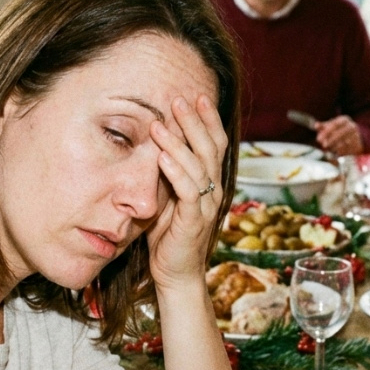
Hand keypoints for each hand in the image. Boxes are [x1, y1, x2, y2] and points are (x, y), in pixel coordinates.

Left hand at [146, 95, 228, 291]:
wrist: (174, 273)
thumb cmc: (168, 234)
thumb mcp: (167, 196)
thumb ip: (167, 172)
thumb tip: (154, 142)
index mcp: (210, 182)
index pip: (215, 143)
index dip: (208, 119)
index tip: (196, 96)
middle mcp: (213, 190)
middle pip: (210, 148)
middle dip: (194, 121)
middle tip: (179, 99)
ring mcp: (205, 206)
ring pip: (198, 166)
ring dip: (178, 142)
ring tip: (160, 123)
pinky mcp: (193, 221)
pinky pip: (188, 191)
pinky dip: (176, 171)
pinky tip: (162, 156)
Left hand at [316, 115, 362, 155]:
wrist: (357, 136)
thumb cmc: (340, 130)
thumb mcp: (332, 126)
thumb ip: (323, 126)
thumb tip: (316, 125)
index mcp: (344, 120)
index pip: (334, 125)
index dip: (326, 132)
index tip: (318, 139)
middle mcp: (351, 126)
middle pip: (340, 134)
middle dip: (330, 140)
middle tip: (323, 145)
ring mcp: (355, 136)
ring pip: (344, 142)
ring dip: (334, 147)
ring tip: (328, 149)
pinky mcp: (357, 145)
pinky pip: (347, 150)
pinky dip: (340, 152)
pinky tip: (334, 152)